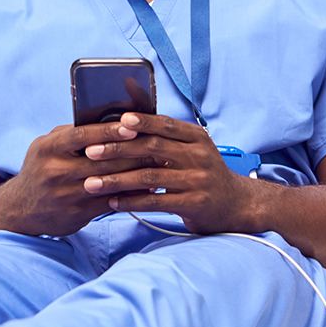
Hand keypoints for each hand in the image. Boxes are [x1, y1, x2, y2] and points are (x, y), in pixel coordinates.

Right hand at [0, 120, 159, 236]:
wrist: (21, 209)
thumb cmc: (41, 169)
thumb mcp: (46, 146)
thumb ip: (73, 134)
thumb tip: (107, 118)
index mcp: (48, 149)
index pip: (82, 135)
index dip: (109, 130)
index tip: (133, 125)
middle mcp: (56, 171)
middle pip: (101, 160)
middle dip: (132, 152)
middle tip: (157, 145)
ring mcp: (66, 195)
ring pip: (109, 182)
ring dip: (136, 174)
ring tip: (158, 165)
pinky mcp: (76, 214)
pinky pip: (109, 203)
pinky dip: (130, 195)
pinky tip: (146, 189)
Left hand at [80, 112, 261, 234]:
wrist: (235, 204)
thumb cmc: (203, 174)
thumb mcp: (193, 149)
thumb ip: (167, 138)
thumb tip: (126, 121)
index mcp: (196, 137)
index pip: (163, 124)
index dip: (138, 122)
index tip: (113, 122)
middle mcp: (198, 156)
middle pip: (152, 147)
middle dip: (117, 149)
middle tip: (90, 152)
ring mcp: (197, 180)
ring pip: (149, 177)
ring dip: (116, 180)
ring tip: (91, 183)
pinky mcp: (194, 204)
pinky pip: (155, 202)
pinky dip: (131, 202)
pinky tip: (112, 202)